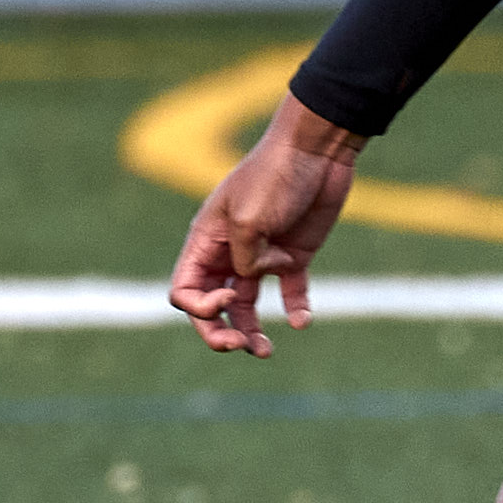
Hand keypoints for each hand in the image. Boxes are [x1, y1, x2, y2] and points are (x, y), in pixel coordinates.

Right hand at [168, 95, 364, 355]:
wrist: (318, 150)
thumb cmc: (275, 176)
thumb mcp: (249, 219)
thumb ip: (244, 260)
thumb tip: (253, 280)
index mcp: (206, 241)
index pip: (184, 290)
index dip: (201, 307)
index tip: (230, 295)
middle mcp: (229, 252)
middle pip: (212, 306)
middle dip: (219, 332)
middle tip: (240, 347)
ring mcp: (262, 255)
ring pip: (247, 306)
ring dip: (252, 331)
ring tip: (265, 352)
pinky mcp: (294, 255)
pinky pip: (290, 291)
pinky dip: (295, 309)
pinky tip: (303, 321)